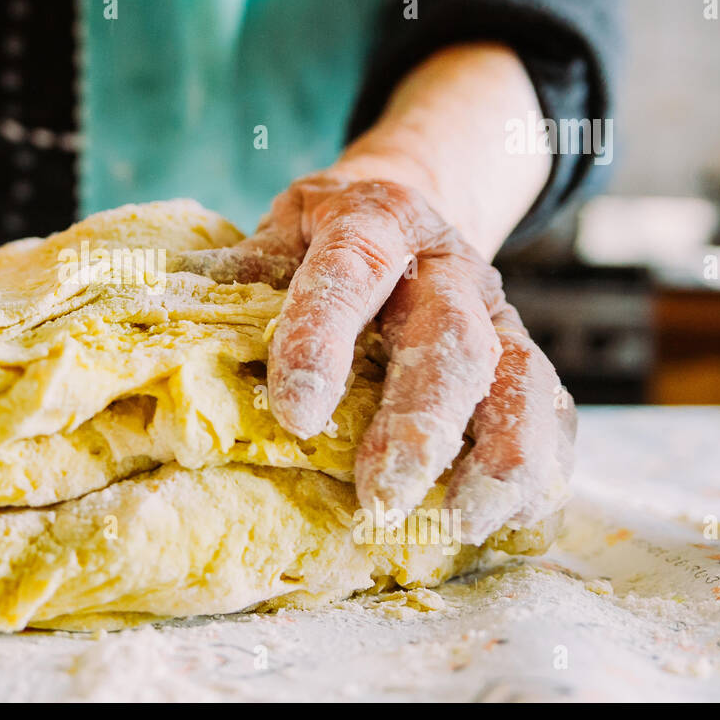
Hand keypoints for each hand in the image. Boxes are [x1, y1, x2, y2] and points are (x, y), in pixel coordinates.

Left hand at [180, 172, 575, 541]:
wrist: (408, 197)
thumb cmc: (323, 232)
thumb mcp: (279, 226)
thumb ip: (244, 270)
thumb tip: (169, 315)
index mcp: (373, 219)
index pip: (351, 271)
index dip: (324, 340)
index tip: (297, 414)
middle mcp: (444, 263)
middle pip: (449, 340)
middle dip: (419, 424)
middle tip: (382, 497)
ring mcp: (494, 308)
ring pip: (519, 378)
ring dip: (498, 456)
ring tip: (461, 523)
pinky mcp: (522, 349)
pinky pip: (550, 407)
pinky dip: (542, 465)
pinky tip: (510, 516)